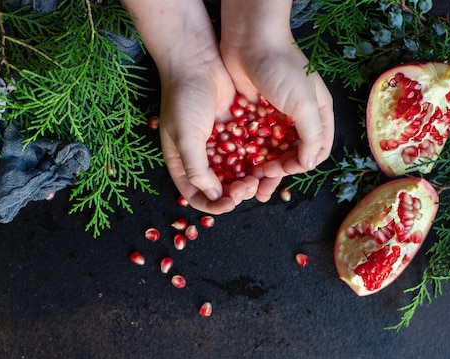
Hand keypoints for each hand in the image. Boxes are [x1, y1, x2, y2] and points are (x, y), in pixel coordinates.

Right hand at [158, 47, 264, 212]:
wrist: (196, 61)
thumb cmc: (183, 100)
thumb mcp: (185, 137)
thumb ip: (196, 169)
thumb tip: (213, 196)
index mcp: (182, 163)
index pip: (196, 196)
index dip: (213, 205)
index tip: (230, 203)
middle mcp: (200, 157)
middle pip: (220, 187)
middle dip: (235, 191)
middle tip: (247, 185)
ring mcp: (219, 144)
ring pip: (237, 171)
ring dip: (249, 177)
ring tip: (260, 175)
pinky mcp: (235, 130)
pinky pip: (247, 151)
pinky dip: (256, 159)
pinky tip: (267, 160)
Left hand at [220, 0, 334, 200]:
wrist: (250, 40)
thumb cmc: (283, 68)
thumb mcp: (304, 103)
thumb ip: (312, 135)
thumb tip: (311, 164)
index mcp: (317, 113)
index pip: (317, 150)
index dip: (302, 164)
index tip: (284, 167)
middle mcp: (296, 117)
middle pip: (291, 155)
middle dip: (278, 171)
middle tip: (261, 180)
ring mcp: (273, 117)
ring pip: (269, 151)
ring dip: (261, 168)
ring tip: (248, 182)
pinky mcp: (251, 114)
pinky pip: (251, 141)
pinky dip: (246, 154)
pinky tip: (236, 165)